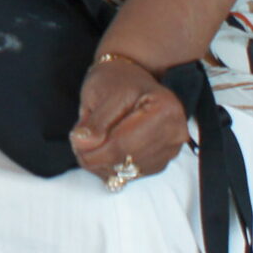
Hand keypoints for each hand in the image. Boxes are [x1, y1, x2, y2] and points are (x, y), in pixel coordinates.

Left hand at [70, 52, 190, 183]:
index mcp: (164, 108)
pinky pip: (133, 174)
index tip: (75, 144)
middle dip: (97, 158)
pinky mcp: (163, 161)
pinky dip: (114, 167)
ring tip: (91, 145)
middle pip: (128, 161)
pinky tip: (104, 151)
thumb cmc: (115, 81)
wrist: (132, 78)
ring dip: (104, 164)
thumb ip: (93, 121)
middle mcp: (176, 132)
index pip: (123, 143)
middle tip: (78, 146)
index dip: (94, 150)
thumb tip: (82, 144)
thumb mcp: (99, 92)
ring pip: (129, 172)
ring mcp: (172, 149)